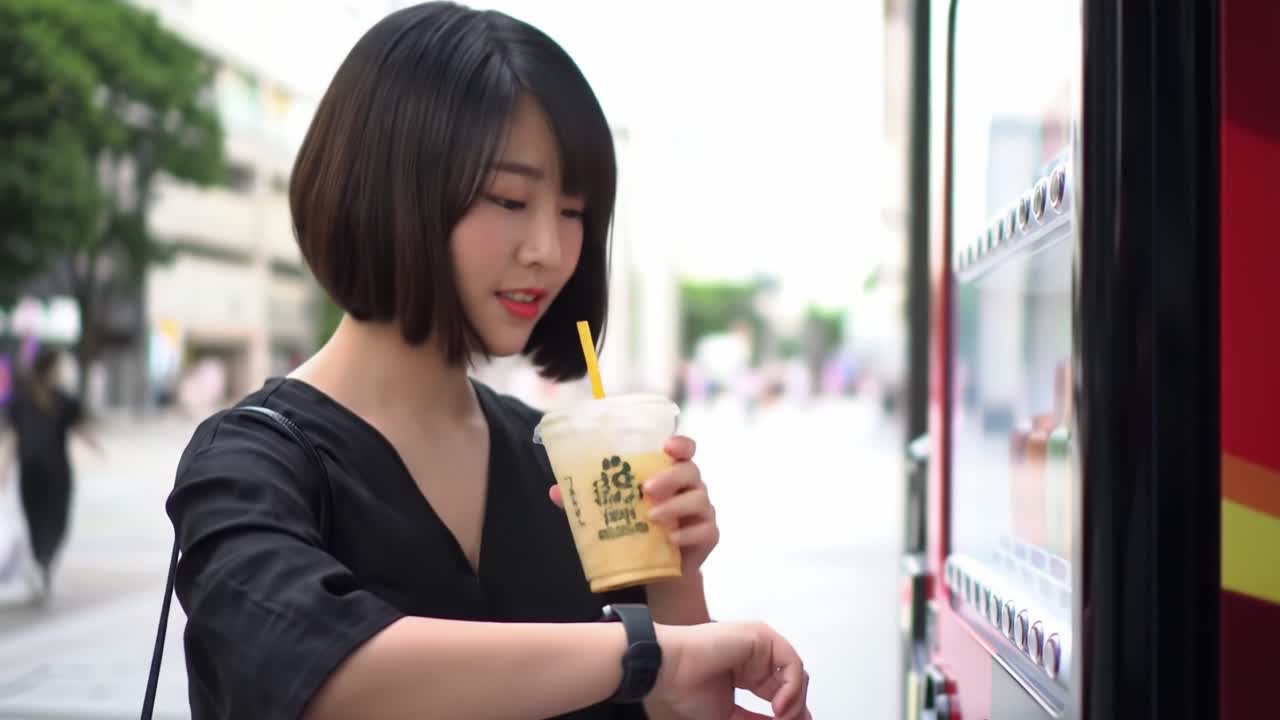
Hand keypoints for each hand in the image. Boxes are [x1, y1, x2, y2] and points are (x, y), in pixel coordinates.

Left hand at [547, 436, 719, 574]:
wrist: (656, 569)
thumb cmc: (637, 529)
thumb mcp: (613, 511)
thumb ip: (589, 499)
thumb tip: (555, 491)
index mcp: (670, 472)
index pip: (684, 449)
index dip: (680, 443)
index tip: (667, 446)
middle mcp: (690, 487)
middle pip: (690, 471)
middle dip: (670, 477)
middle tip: (646, 489)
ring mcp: (702, 511)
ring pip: (698, 499)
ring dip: (675, 506)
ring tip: (652, 517)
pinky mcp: (707, 535)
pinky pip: (706, 530)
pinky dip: (689, 534)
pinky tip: (672, 539)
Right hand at [653, 621, 811, 719]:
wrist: (668, 670)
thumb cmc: (686, 689)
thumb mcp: (731, 715)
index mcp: (748, 672)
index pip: (779, 692)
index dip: (789, 712)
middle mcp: (756, 656)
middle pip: (790, 682)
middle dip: (794, 708)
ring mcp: (759, 645)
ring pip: (794, 673)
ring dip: (794, 700)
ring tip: (781, 718)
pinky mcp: (761, 636)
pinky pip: (791, 663)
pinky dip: (792, 687)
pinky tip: (778, 706)